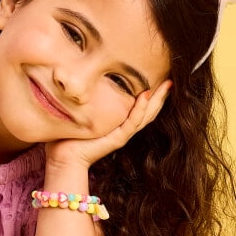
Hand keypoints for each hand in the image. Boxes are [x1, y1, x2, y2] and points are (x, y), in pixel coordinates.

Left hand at [46, 79, 171, 168]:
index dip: (152, 95)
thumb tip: (80, 82)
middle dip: (161, 96)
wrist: (63, 158)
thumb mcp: (81, 114)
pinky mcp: (117, 139)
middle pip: (149, 111)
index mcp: (118, 124)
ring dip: (157, 100)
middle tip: (172, 80)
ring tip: (167, 85)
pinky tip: (145, 95)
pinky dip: (140, 108)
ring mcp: (122, 135)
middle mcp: (124, 130)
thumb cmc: (68, 137)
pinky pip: (132, 122)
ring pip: (146, 116)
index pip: (140, 108)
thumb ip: (86, 101)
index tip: (160, 78)